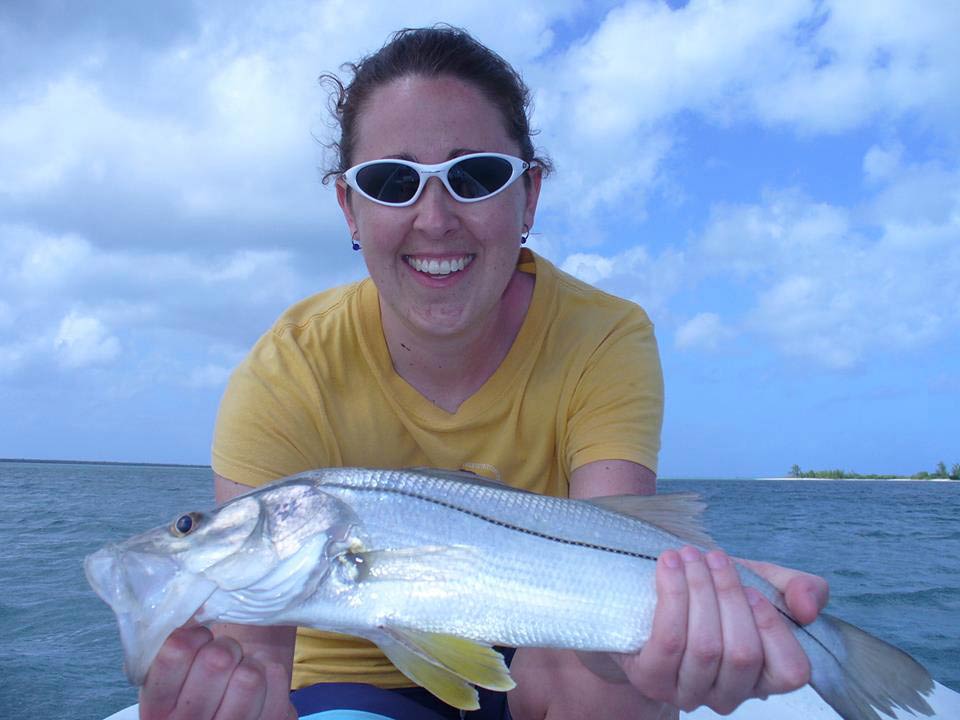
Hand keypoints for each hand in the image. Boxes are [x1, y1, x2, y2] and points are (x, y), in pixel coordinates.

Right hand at [139, 626, 296, 719]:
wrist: (230, 718)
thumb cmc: (198, 691)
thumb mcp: (173, 678)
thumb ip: (176, 647)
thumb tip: (193, 604)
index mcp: (158, 708)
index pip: (176, 651)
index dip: (194, 635)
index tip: (200, 639)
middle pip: (218, 659)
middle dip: (225, 648)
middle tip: (224, 656)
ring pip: (249, 674)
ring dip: (249, 662)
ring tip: (241, 671)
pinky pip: (275, 676)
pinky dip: (270, 670)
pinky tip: (260, 685)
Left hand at [615, 547, 828, 714]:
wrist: (645, 600)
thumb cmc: (712, 596)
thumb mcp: (761, 582)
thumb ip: (800, 588)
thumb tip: (808, 608)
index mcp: (763, 678)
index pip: (790, 671)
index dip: (773, 626)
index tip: (751, 587)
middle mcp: (728, 695)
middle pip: (742, 653)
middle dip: (728, 595)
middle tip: (714, 556)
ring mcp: (688, 693)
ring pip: (705, 647)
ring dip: (698, 589)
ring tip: (688, 555)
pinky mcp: (651, 680)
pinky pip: (668, 641)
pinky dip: (672, 595)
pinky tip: (669, 566)